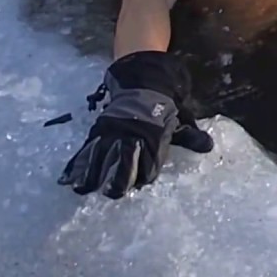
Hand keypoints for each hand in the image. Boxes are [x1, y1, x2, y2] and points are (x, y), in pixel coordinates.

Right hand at [58, 51, 213, 198]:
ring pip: (100, 156)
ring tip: (84, 189)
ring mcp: (112, 132)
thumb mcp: (181, 121)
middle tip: (112, 193)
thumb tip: (208, 146)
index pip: (149, 162)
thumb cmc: (165, 108)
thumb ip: (190, 137)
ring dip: (92, 174)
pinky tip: (67, 179)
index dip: (145, 175)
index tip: (141, 183)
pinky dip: (77, 164)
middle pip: (122, 161)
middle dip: (117, 179)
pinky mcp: (99, 130)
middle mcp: (131, 135)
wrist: (144, 83)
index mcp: (153, 136)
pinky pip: (86, 149)